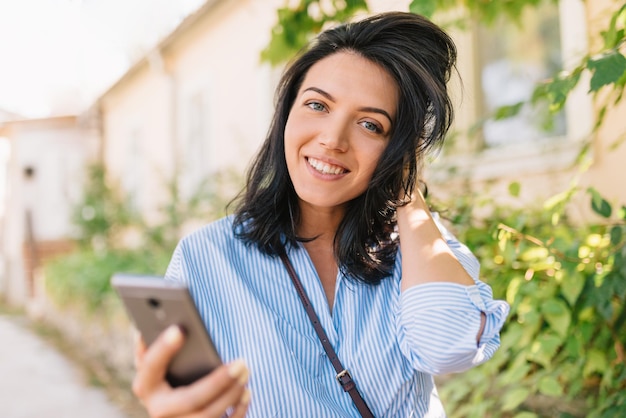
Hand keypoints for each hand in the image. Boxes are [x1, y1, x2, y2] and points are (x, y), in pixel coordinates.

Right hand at [133, 326, 250, 417]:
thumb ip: (157, 342)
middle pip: (191, 399)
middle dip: (218, 382)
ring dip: (231, 394)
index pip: (151, 367)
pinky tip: (246, 392)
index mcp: (146, 385)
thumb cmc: (168, 372)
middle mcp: (159, 410)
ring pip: (208, 415)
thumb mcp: (158, 359)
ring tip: (246, 372)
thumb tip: (158, 321)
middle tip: (241, 362)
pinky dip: (237, 411)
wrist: (173, 409)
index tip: (179, 329)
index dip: (163, 349)